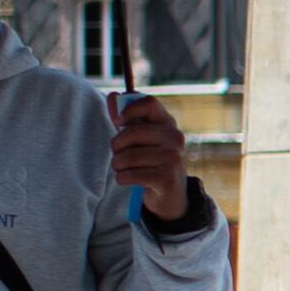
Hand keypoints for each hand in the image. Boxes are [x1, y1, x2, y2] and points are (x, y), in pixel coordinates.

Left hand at [110, 92, 192, 220]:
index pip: (149, 103)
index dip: (128, 109)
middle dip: (116, 145)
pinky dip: (122, 178)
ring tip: (122, 168)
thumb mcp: (140, 138)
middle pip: (133, 132)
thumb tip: (113, 96)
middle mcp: (175, 138)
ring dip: (117, 165)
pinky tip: (127, 179)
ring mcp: (174, 158)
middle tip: (116, 153)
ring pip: (129, 156)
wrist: (171, 194)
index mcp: (168, 123)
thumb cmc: (150, 160)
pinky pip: (132, 174)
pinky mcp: (167, 178)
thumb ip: (126, 118)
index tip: (118, 122)